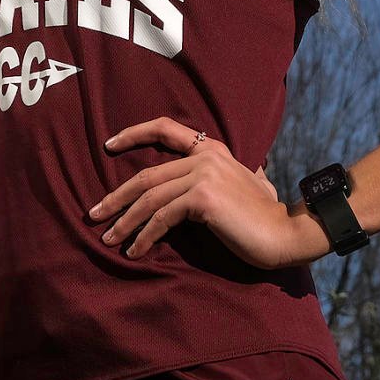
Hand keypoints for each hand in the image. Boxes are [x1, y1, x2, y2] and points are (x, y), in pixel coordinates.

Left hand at [91, 117, 301, 269]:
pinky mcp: (202, 198)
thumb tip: (214, 182)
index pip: (167, 128)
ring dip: (123, 221)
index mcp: (212, 150)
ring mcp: (203, 175)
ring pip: (149, 198)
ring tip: (107, 239)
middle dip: (116, 196)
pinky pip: (162, 218)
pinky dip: (144, 236)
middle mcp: (205, 157)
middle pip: (147, 175)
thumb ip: (225, 176)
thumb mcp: (245, 184)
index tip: (109, 145)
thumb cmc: (266, 215)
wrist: (286, 233)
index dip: (135, 132)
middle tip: (94, 214)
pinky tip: (135, 251)